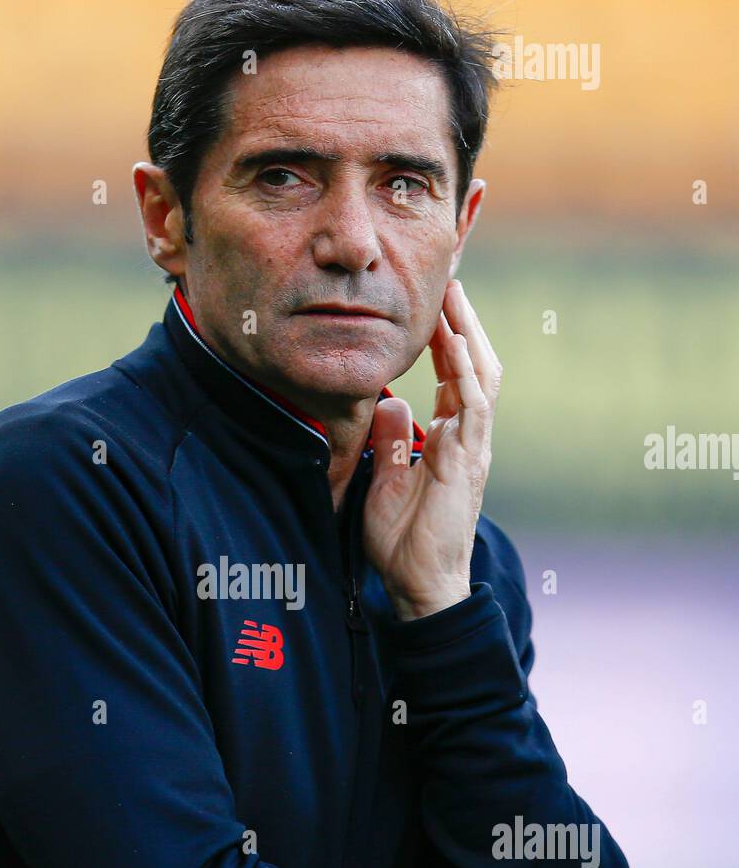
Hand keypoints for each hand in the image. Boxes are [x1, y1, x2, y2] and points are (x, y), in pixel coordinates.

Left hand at [363, 280, 502, 619]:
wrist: (421, 584)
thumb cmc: (404, 543)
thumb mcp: (386, 480)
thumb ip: (390, 442)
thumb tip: (388, 405)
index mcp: (451, 440)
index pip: (455, 379)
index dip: (448, 341)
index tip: (435, 304)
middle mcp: (468, 438)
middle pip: (474, 367)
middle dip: (464, 324)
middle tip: (450, 282)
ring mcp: (472, 448)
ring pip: (481, 377)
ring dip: (468, 334)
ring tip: (455, 296)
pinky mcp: (468, 461)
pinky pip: (474, 406)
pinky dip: (467, 370)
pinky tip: (456, 340)